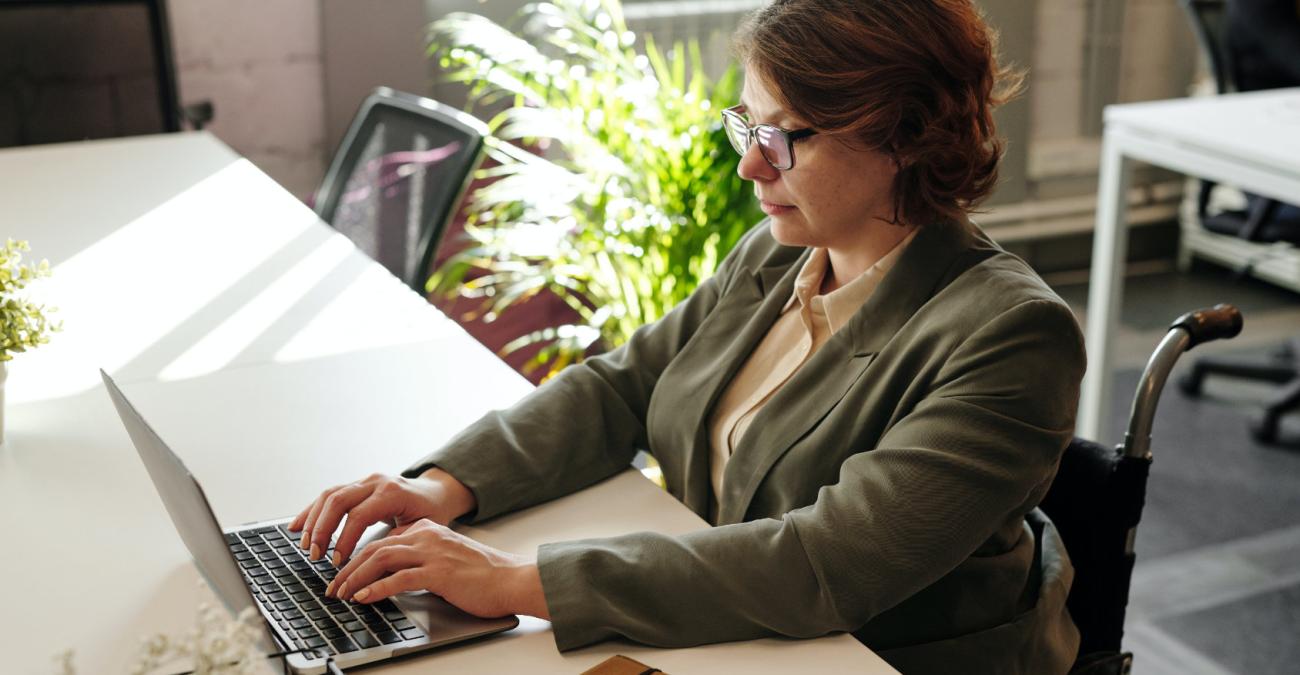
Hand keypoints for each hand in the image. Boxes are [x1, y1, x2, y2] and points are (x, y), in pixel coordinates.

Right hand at [289, 469, 475, 565]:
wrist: (434, 492)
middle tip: (315, 554)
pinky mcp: (355, 485)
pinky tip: (297, 526)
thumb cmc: (430, 512)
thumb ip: (397, 542)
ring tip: (306, 545)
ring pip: (329, 495)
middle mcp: (375, 482)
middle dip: (322, 529)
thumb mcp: (421, 528)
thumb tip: (373, 565)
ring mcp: (364, 481)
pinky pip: (328, 495)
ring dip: (313, 520)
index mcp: (392, 492)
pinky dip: (311, 511)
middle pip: (338, 500)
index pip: (359, 515)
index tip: (337, 561)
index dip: (345, 539)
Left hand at [326, 519, 549, 619]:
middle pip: (375, 547)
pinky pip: (399, 578)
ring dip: (355, 578)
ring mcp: (432, 552)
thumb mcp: (445, 559)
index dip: (357, 558)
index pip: (382, 541)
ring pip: (381, 559)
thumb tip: (391, 576)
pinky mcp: (439, 572)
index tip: (342, 575)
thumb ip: (420, 560)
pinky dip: (376, 589)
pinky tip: (364, 598)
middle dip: (348, 568)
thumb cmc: (482, 575)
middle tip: (333, 587)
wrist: (511, 579)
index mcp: (427, 529)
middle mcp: (427, 535)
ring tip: (342, 594)